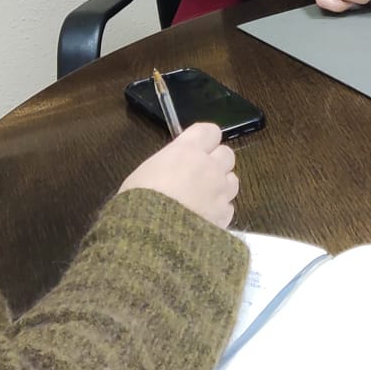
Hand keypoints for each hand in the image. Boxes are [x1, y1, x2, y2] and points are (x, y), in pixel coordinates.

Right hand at [120, 123, 239, 229]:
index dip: (205, 139)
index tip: (197, 147)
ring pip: (232, 180)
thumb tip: (172, 169)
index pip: (209, 131)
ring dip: (221, 186)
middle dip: (216, 162)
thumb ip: (167, 165)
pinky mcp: (225, 216)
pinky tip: (204, 219)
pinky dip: (219, 211)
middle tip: (200, 175)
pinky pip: (228, 207)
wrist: (150, 237)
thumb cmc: (138, 201)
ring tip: (203, 198)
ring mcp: (220, 192)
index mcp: (187, 151)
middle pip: (227, 154)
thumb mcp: (145, 172)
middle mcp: (209, 167)